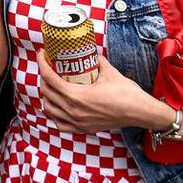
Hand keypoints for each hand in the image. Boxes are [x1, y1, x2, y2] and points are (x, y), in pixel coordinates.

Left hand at [35, 50, 166, 133]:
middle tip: (49, 68)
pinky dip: (54, 114)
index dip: (42, 63)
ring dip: (47, 96)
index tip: (42, 54)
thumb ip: (97, 61)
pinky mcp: (83, 129)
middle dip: (44, 78)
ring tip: (51, 87)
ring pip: (49, 109)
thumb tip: (92, 54)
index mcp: (76, 95)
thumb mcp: (109, 72)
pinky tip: (57, 107)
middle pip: (47, 92)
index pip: (50, 78)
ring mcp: (77, 122)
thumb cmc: (126, 93)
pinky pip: (60, 123)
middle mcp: (73, 110)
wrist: (140, 112)